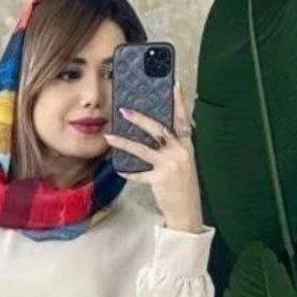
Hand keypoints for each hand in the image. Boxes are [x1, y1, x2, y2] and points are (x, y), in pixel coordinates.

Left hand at [102, 81, 202, 232]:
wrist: (187, 211)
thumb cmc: (182, 186)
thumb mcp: (183, 162)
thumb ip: (173, 147)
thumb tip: (155, 134)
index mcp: (187, 145)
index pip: (183, 119)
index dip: (179, 102)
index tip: (174, 84)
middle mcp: (180, 151)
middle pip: (158, 129)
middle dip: (140, 119)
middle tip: (124, 110)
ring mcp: (170, 165)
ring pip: (143, 149)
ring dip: (125, 142)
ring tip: (110, 137)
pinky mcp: (160, 179)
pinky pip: (139, 174)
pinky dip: (128, 172)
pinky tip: (119, 168)